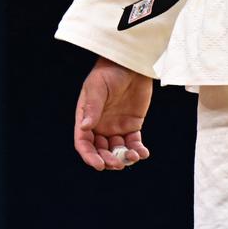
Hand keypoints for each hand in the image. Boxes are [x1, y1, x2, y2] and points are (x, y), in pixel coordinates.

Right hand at [74, 56, 152, 170]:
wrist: (131, 63)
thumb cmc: (109, 72)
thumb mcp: (97, 87)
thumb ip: (92, 108)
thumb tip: (85, 127)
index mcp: (86, 119)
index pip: (84, 143)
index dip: (90, 156)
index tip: (99, 165)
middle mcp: (100, 126)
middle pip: (101, 151)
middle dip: (108, 160)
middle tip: (118, 164)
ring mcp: (116, 127)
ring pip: (117, 150)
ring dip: (124, 158)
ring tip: (133, 157)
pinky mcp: (132, 126)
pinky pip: (134, 143)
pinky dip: (138, 151)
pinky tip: (142, 153)